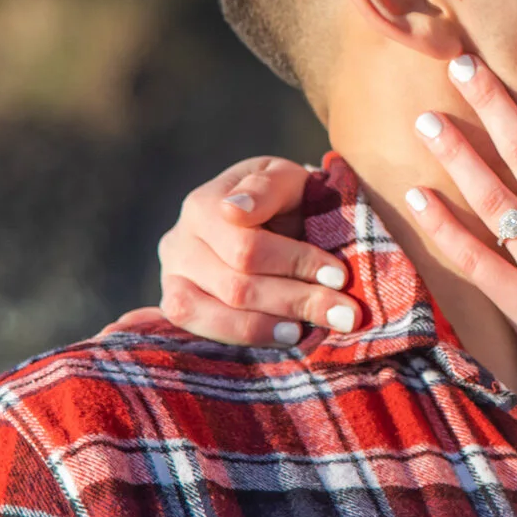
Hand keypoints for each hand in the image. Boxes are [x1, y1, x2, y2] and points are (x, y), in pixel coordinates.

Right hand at [143, 155, 365, 343]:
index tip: (340, 276)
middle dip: (295, 300)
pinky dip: (246, 337)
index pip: (248, 246)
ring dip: (270, 326)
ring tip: (310, 330)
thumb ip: (267, 188)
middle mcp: (179, 242)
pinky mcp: (177, 307)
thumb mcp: (285, 179)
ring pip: (216, 313)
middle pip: (236, 285)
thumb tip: (233, 210)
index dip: (296, 263)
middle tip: (345, 312)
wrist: (266, 217)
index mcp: (204, 204)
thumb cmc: (282, 198)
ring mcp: (172, 277)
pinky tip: (283, 337)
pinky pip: (201, 331)